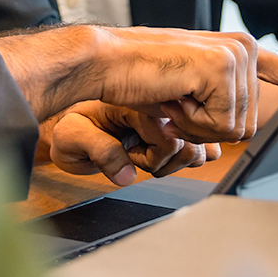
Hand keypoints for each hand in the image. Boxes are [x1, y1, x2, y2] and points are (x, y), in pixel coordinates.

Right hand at [0, 25, 277, 141]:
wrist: (106, 62)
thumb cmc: (139, 77)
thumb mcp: (189, 86)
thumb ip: (222, 95)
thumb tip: (249, 120)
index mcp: (238, 48)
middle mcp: (243, 47)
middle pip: (252, 122)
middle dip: (210, 126)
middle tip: (179, 100)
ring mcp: (234, 55)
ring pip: (238, 127)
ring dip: (198, 125)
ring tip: (174, 96)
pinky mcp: (221, 67)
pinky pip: (221, 125)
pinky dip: (191, 122)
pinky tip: (173, 97)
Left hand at [41, 101, 222, 185]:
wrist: (75, 127)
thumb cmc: (72, 128)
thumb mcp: (73, 136)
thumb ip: (100, 151)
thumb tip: (125, 175)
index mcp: (138, 101)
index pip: (171, 139)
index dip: (152, 157)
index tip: (129, 154)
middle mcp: (161, 104)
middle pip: (191, 144)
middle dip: (166, 162)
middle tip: (137, 154)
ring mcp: (174, 114)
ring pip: (202, 148)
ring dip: (176, 161)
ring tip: (147, 152)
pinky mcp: (180, 125)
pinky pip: (205, 147)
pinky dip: (187, 158)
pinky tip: (162, 154)